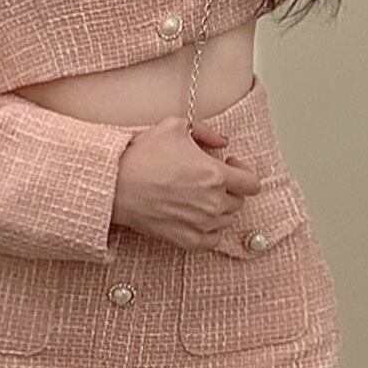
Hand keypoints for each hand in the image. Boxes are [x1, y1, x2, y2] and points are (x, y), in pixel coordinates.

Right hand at [111, 110, 264, 252]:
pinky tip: (197, 218)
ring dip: (219, 209)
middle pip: (238, 202)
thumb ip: (207, 132)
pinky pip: (212, 241)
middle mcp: (213, 202)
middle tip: (211, 181)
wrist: (116, 184)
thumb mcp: (176, 127)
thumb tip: (223, 142)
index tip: (230, 166)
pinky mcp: (186, 239)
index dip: (244, 173)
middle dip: (229, 189)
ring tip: (200, 198)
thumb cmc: (143, 154)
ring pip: (226, 221)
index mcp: (216, 174)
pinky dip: (210, 231)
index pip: (252, 184)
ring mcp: (201, 223)